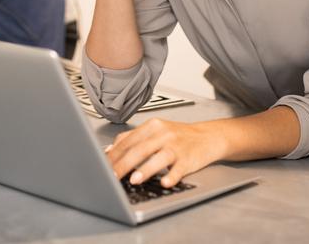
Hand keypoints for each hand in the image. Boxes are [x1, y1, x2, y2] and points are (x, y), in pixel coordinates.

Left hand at [106, 118, 222, 187]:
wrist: (207, 136)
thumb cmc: (178, 136)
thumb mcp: (154, 131)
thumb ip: (132, 138)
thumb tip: (109, 151)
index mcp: (152, 126)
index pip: (128, 141)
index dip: (113, 155)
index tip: (101, 166)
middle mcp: (163, 134)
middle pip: (139, 149)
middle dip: (123, 164)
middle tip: (111, 176)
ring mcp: (176, 146)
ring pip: (158, 157)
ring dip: (145, 169)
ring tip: (134, 179)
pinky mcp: (189, 159)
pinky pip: (179, 169)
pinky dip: (172, 176)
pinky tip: (165, 182)